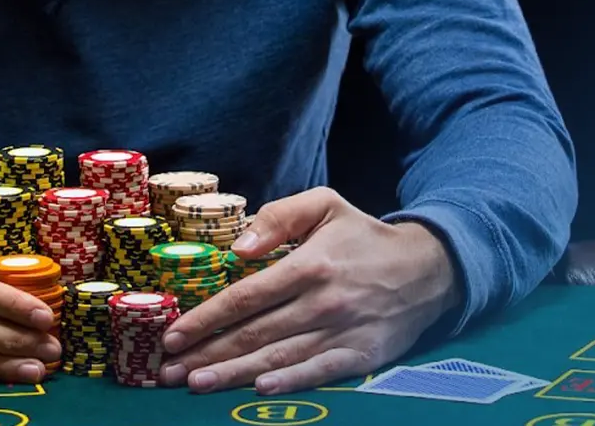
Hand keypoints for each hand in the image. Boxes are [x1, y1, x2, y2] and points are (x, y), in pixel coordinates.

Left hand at [157, 187, 462, 393]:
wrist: (427, 269)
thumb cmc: (363, 238)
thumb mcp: (325, 206)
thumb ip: (279, 216)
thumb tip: (240, 248)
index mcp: (309, 264)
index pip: (246, 296)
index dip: (206, 318)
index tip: (172, 334)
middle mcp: (323, 302)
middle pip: (254, 333)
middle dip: (205, 353)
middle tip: (167, 371)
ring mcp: (342, 332)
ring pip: (277, 357)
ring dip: (232, 373)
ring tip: (194, 384)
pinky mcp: (361, 356)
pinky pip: (318, 373)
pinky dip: (289, 383)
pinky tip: (258, 389)